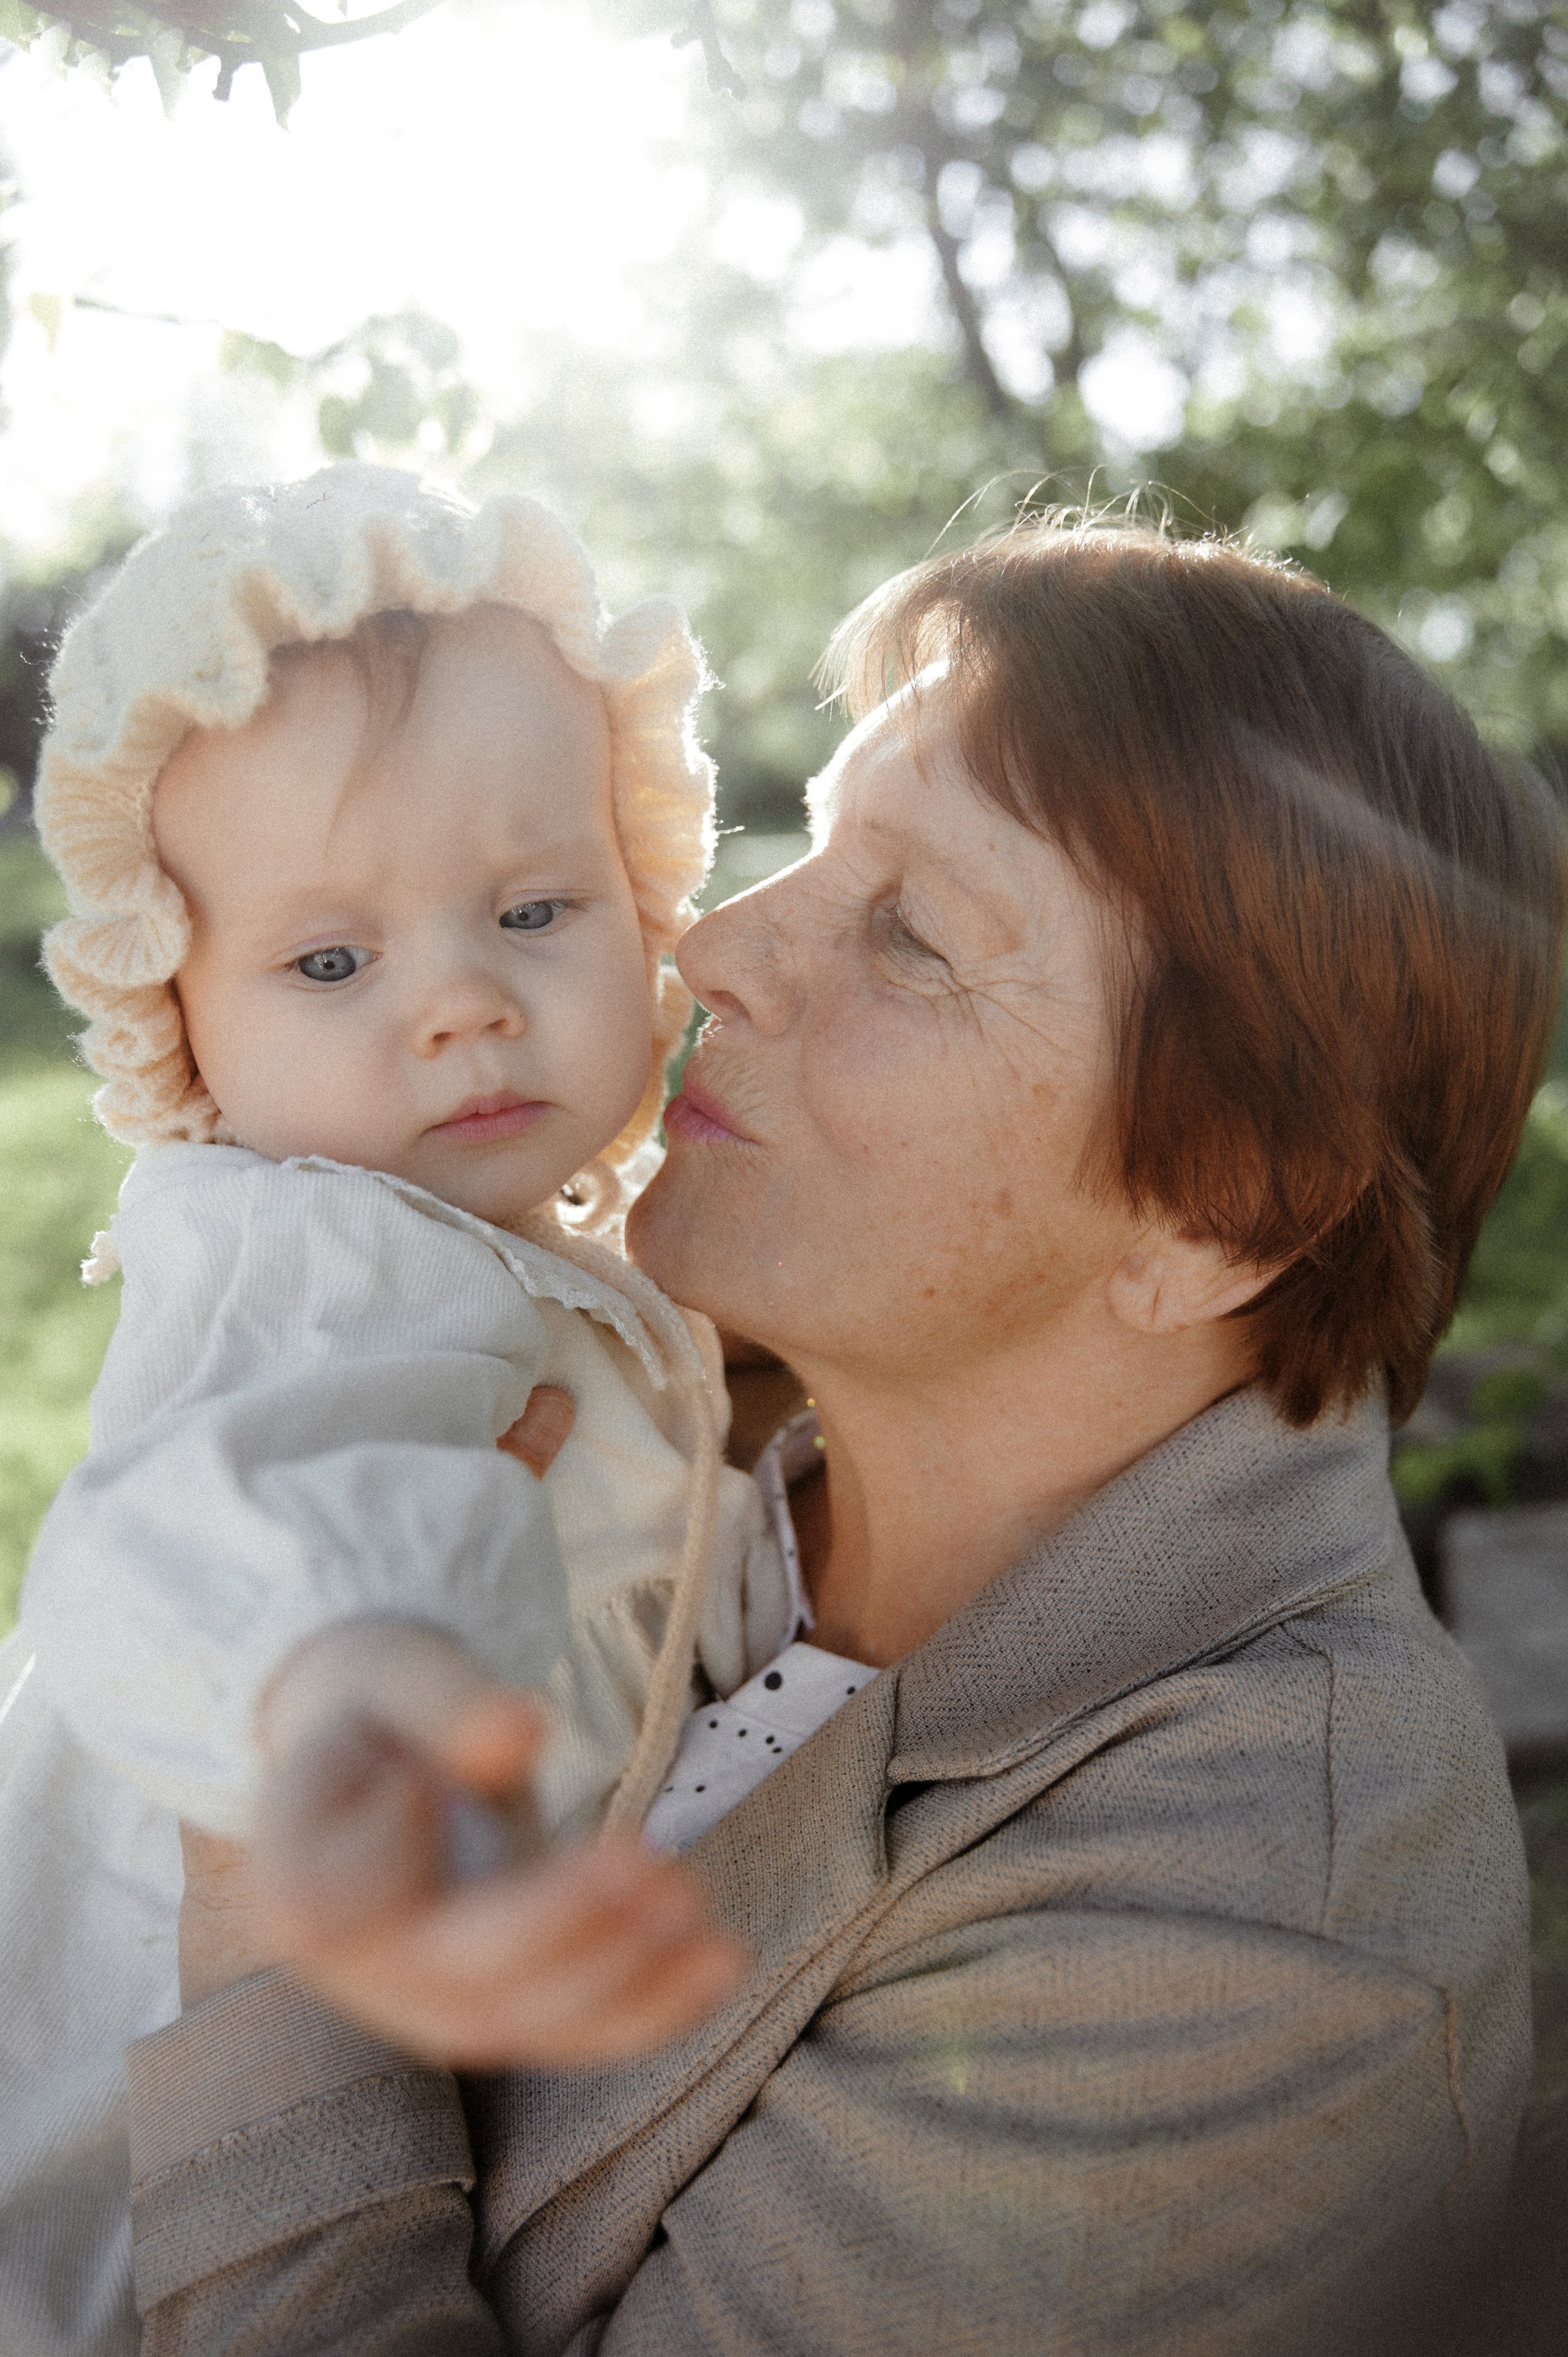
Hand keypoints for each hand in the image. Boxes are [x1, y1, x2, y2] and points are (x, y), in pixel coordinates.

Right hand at [190, 1378, 746, 2065]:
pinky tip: (723, 1964)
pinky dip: (652, 2009)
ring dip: (625, 1981)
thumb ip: (446, 1702)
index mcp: (301, 1877)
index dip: (388, 1858)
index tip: (423, 1781)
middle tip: (653, 1866)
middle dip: (562, 1931)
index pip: (331, 1903)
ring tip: (705, 1918)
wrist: (380, 1753)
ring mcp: (430, 2000)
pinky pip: (576, 2029)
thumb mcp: (398, 1673)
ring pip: (526, 2022)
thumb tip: (516, 1731)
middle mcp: (362, 1964)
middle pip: (455, 1977)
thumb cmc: (383, 1699)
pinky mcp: (500, 2005)